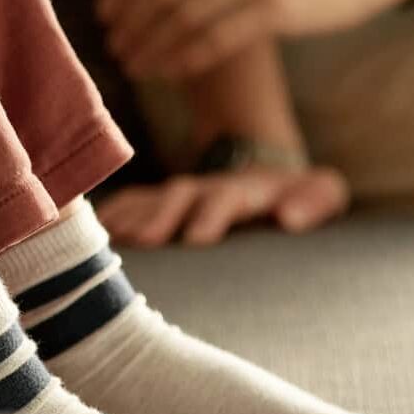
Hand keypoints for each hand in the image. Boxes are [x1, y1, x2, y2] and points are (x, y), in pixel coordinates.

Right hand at [96, 167, 349, 246]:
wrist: (268, 171)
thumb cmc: (300, 194)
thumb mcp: (323, 190)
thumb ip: (316, 199)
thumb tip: (289, 217)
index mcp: (248, 189)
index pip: (227, 196)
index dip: (211, 213)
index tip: (198, 239)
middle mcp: (208, 186)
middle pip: (181, 194)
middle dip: (162, 215)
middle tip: (147, 241)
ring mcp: (183, 192)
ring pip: (151, 199)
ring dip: (130, 218)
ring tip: (108, 240)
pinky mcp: (164, 201)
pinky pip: (131, 204)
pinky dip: (112, 215)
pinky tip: (90, 231)